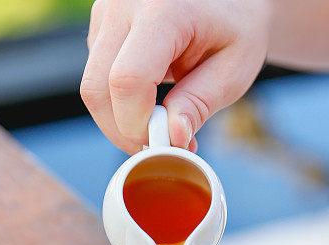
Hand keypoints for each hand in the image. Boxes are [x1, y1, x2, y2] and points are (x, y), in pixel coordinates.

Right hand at [80, 0, 269, 153]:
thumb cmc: (236, 27)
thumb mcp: (234, 69)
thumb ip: (199, 103)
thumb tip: (172, 137)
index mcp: (164, 10)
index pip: (128, 80)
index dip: (138, 124)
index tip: (164, 143)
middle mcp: (125, 4)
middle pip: (97, 87)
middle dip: (123, 130)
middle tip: (158, 145)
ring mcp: (107, 10)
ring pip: (92, 85)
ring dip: (120, 116)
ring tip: (160, 122)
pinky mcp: (101, 22)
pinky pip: (97, 75)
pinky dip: (118, 99)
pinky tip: (149, 99)